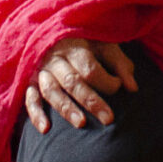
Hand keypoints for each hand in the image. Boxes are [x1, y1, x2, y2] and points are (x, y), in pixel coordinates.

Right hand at [24, 37, 138, 131]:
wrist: (53, 32)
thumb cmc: (85, 41)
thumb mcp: (105, 45)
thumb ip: (120, 64)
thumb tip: (133, 88)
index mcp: (74, 46)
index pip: (90, 68)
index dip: (106, 81)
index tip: (119, 86)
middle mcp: (55, 58)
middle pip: (72, 82)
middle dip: (91, 101)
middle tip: (109, 119)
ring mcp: (40, 70)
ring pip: (51, 91)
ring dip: (66, 108)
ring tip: (81, 124)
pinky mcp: (29, 81)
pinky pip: (30, 98)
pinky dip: (35, 114)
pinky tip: (45, 129)